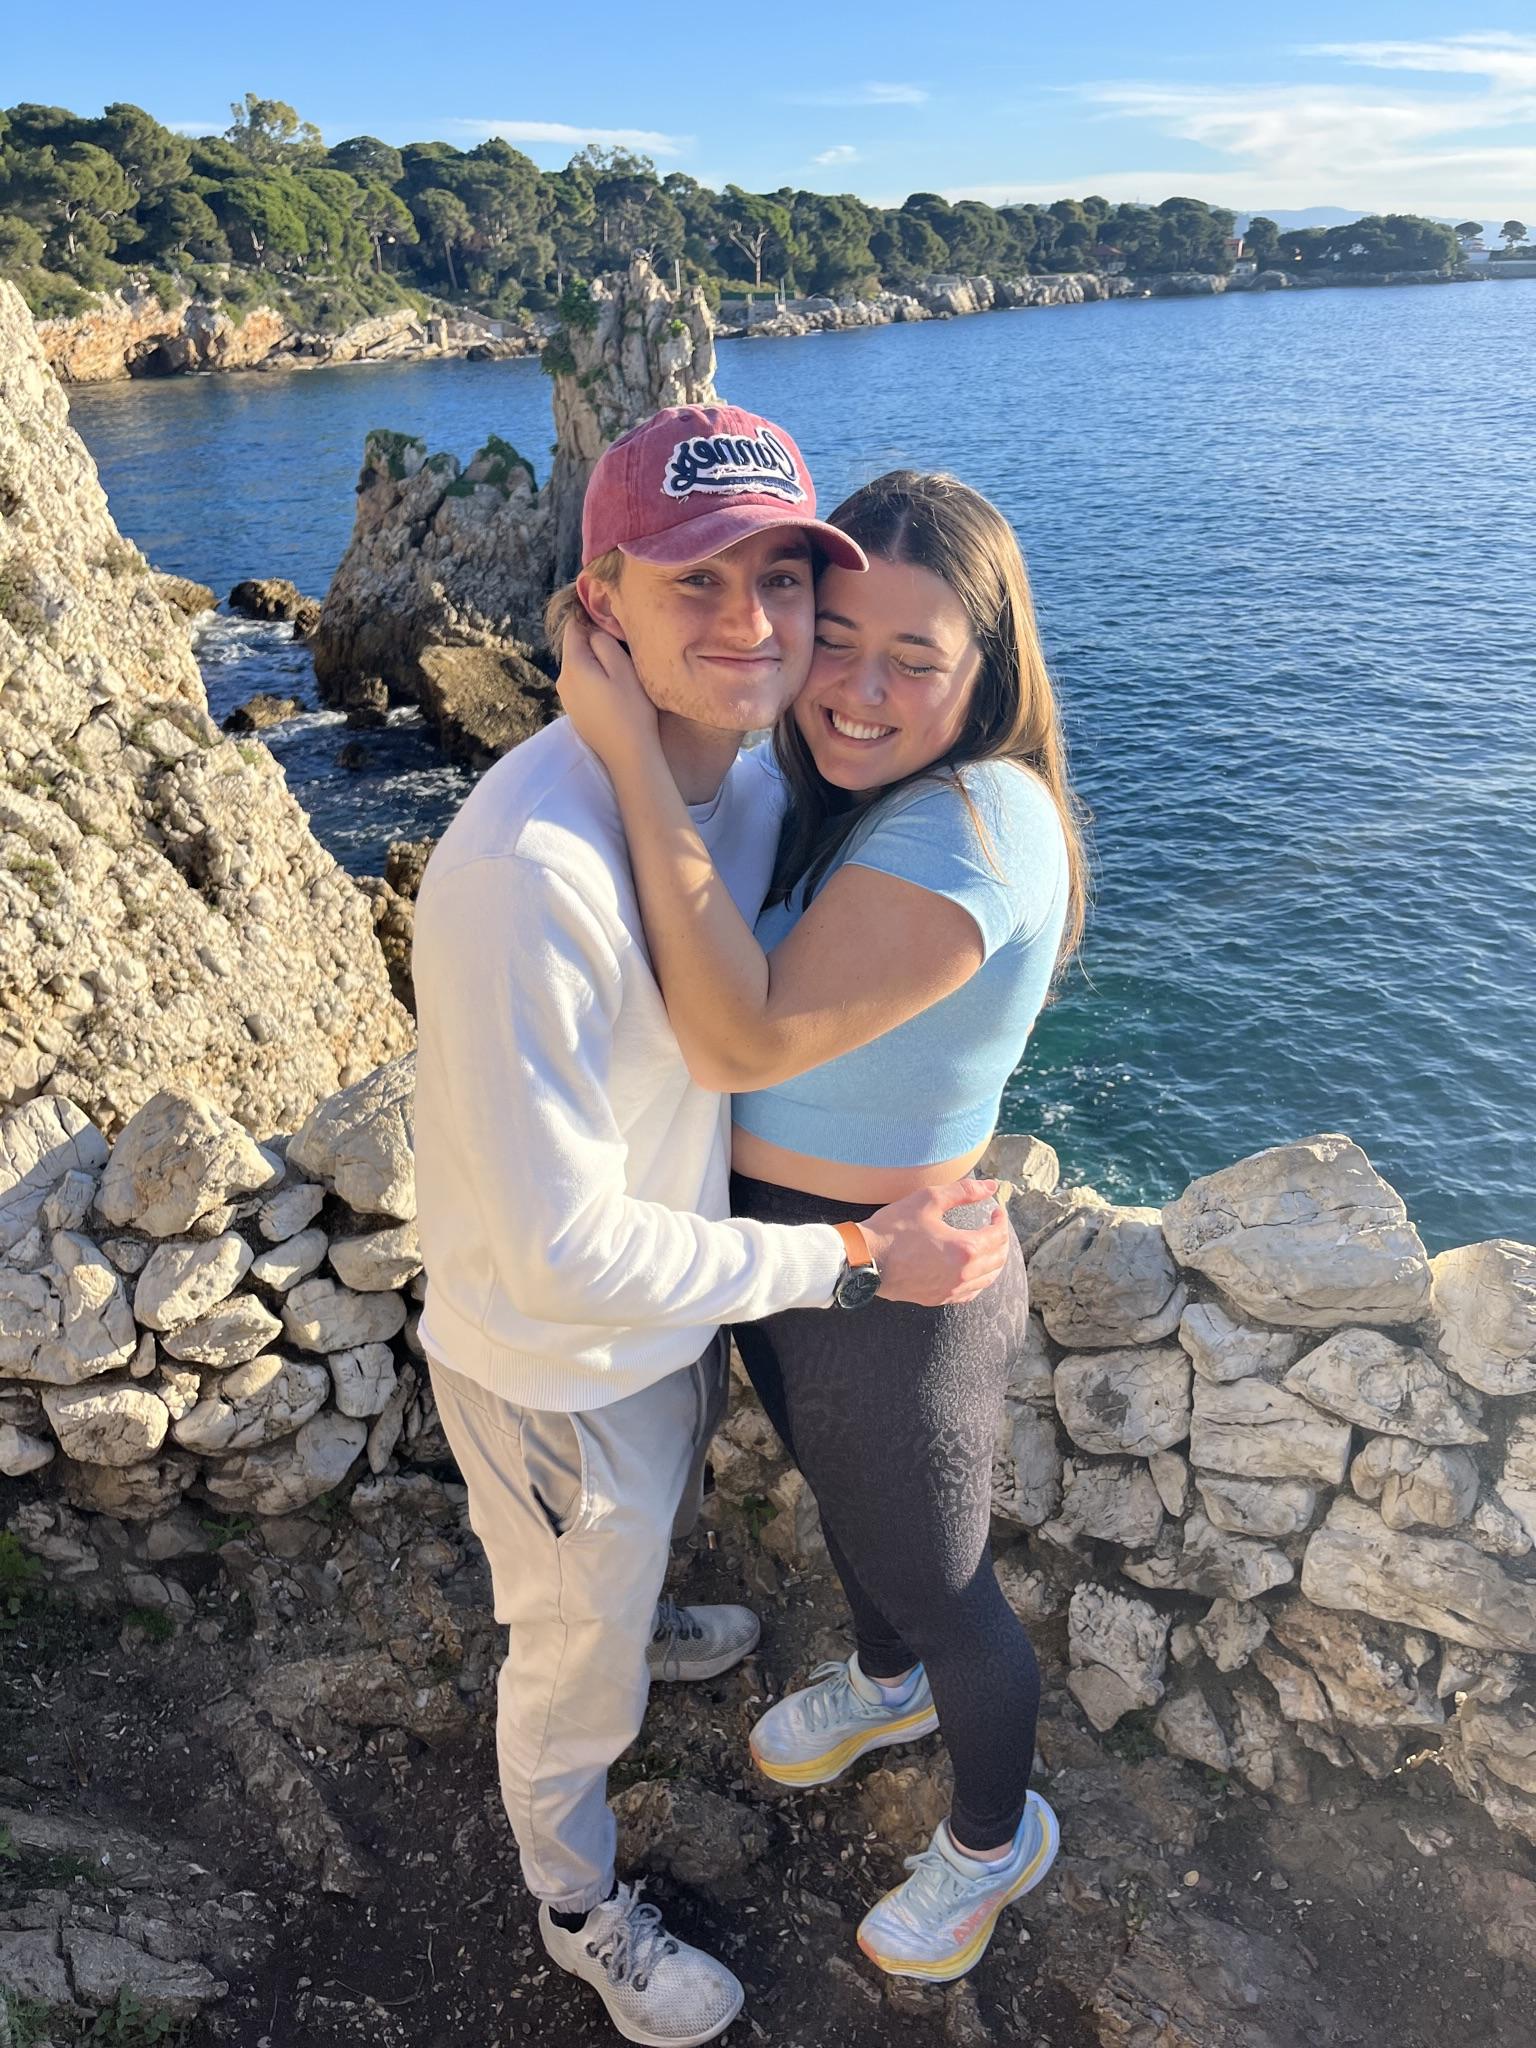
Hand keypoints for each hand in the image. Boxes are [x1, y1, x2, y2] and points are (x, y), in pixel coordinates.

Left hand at [556, 622, 659, 766]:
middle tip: (623, 650)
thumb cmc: (631, 710)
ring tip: (620, 673)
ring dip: (597, 664)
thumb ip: (603, 642)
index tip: (612, 624)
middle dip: (596, 643)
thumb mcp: (623, 668)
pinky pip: (583, 684)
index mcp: (573, 665)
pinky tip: (614, 693)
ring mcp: (566, 697)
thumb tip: (592, 630)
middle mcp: (563, 680)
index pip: (573, 627)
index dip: (591, 619)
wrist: (628, 756)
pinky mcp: (575, 710)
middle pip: (576, 647)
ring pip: (580, 666)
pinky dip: (595, 681)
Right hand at [858, 1178, 1011, 1306]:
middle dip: (1002, 1240)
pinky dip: (979, 1280)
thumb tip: (991, 1186)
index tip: (996, 1211)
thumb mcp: (929, 1200)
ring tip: (988, 1246)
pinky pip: (970, 1293)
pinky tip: (972, 1271)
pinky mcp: (938, 1298)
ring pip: (987, 1279)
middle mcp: (962, 1274)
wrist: (865, 1259)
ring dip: (994, 1261)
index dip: (1001, 1221)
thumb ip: (964, 1191)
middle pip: (998, 1259)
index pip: (998, 1236)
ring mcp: (951, 1290)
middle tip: (995, 1226)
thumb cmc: (894, 1228)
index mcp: (964, 1249)